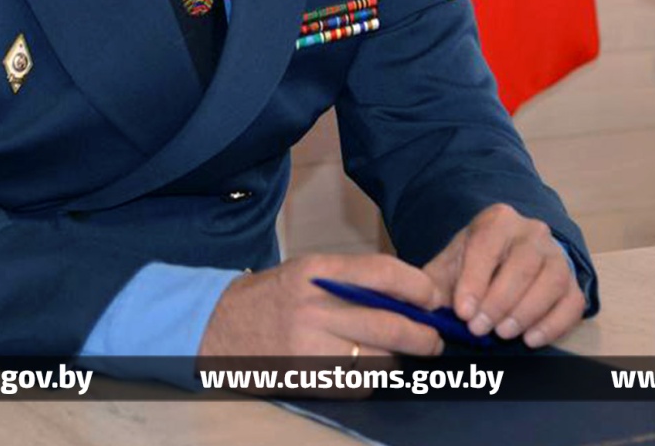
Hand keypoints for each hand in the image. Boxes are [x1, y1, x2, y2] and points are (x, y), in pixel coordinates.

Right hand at [198, 252, 446, 374]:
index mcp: (317, 271)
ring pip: (378, 359)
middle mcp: (315, 307)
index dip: (417, 287)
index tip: (432, 299)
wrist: (221, 327)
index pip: (383, 273)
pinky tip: (356, 367)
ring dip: (392, 359)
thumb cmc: (275, 296)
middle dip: (423, 336)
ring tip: (387, 352)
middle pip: (390, 324)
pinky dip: (366, 379)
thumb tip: (410, 295)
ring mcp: (311, 346)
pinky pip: (358, 383)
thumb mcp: (308, 270)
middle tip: (433, 340)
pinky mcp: (309, 378)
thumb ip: (353, 278)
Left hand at [422, 203, 584, 348]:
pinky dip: (554, 324)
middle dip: (500, 300)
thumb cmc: (475, 263)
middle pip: (523, 264)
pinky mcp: (573, 282)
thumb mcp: (451, 264)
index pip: (487, 246)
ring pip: (552, 281)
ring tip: (503, 333)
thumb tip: (420, 305)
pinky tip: (530, 339)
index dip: (474, 280)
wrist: (510, 257)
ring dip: (527, 312)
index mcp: (497, 220)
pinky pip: (572, 303)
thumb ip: (433, 283)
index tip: (462, 311)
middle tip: (479, 328)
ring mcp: (557, 256)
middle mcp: (532, 232)